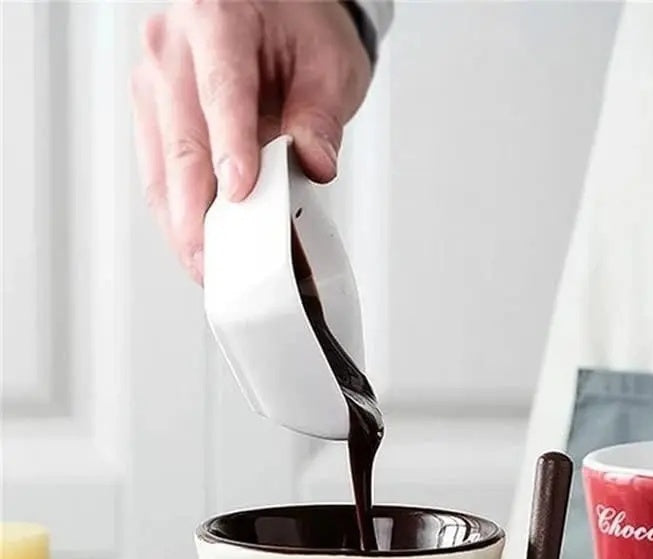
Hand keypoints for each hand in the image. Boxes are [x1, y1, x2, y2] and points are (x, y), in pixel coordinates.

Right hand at [131, 0, 372, 282]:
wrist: (276, 9)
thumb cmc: (301, 28)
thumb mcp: (330, 65)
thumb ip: (320, 117)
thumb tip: (315, 165)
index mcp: (217, 18)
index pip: (221, 92)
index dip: (230, 147)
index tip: (239, 194)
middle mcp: (172, 47)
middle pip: (181, 139)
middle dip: (196, 209)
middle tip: (216, 260)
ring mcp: (155, 80)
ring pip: (161, 164)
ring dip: (181, 222)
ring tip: (207, 267)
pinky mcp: (152, 111)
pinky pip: (159, 170)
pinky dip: (178, 212)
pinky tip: (196, 244)